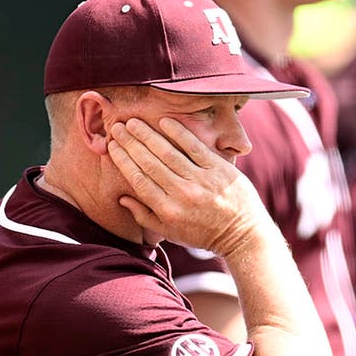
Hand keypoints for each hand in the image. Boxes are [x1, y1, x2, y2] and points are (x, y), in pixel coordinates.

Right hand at [106, 117, 275, 256]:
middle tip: (118, 127)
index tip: (112, 146)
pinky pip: (195, 147)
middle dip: (130, 143)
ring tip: (134, 122)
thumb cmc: (204, 234)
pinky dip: (179, 133)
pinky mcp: (219, 169)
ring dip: (148, 135)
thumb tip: (122, 198)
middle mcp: (183, 194)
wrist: (243, 234)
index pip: (139, 180)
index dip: (123, 160)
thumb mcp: (171, 233)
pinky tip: (165, 121)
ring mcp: (202, 181)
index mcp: (168, 210)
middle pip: (149, 163)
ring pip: (169, 153)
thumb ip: (145, 216)